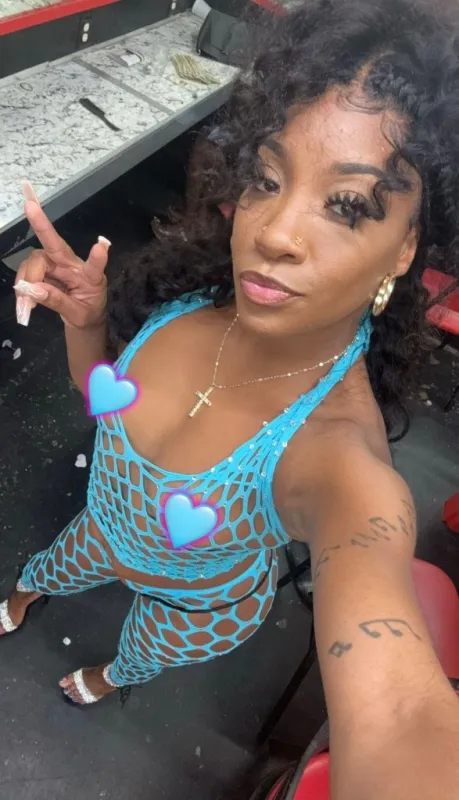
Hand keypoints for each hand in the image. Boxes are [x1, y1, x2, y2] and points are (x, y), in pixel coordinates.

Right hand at [14, 201, 109, 328]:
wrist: (84, 319)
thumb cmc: (87, 314)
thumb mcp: (77, 316)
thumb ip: (58, 302)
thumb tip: (34, 290)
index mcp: (91, 279)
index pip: (94, 267)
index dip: (97, 258)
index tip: (101, 245)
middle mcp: (74, 266)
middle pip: (56, 246)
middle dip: (42, 227)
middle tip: (30, 209)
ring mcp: (58, 265)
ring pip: (38, 259)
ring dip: (27, 276)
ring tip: (26, 301)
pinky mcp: (46, 270)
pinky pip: (29, 268)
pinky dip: (23, 282)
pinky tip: (23, 299)